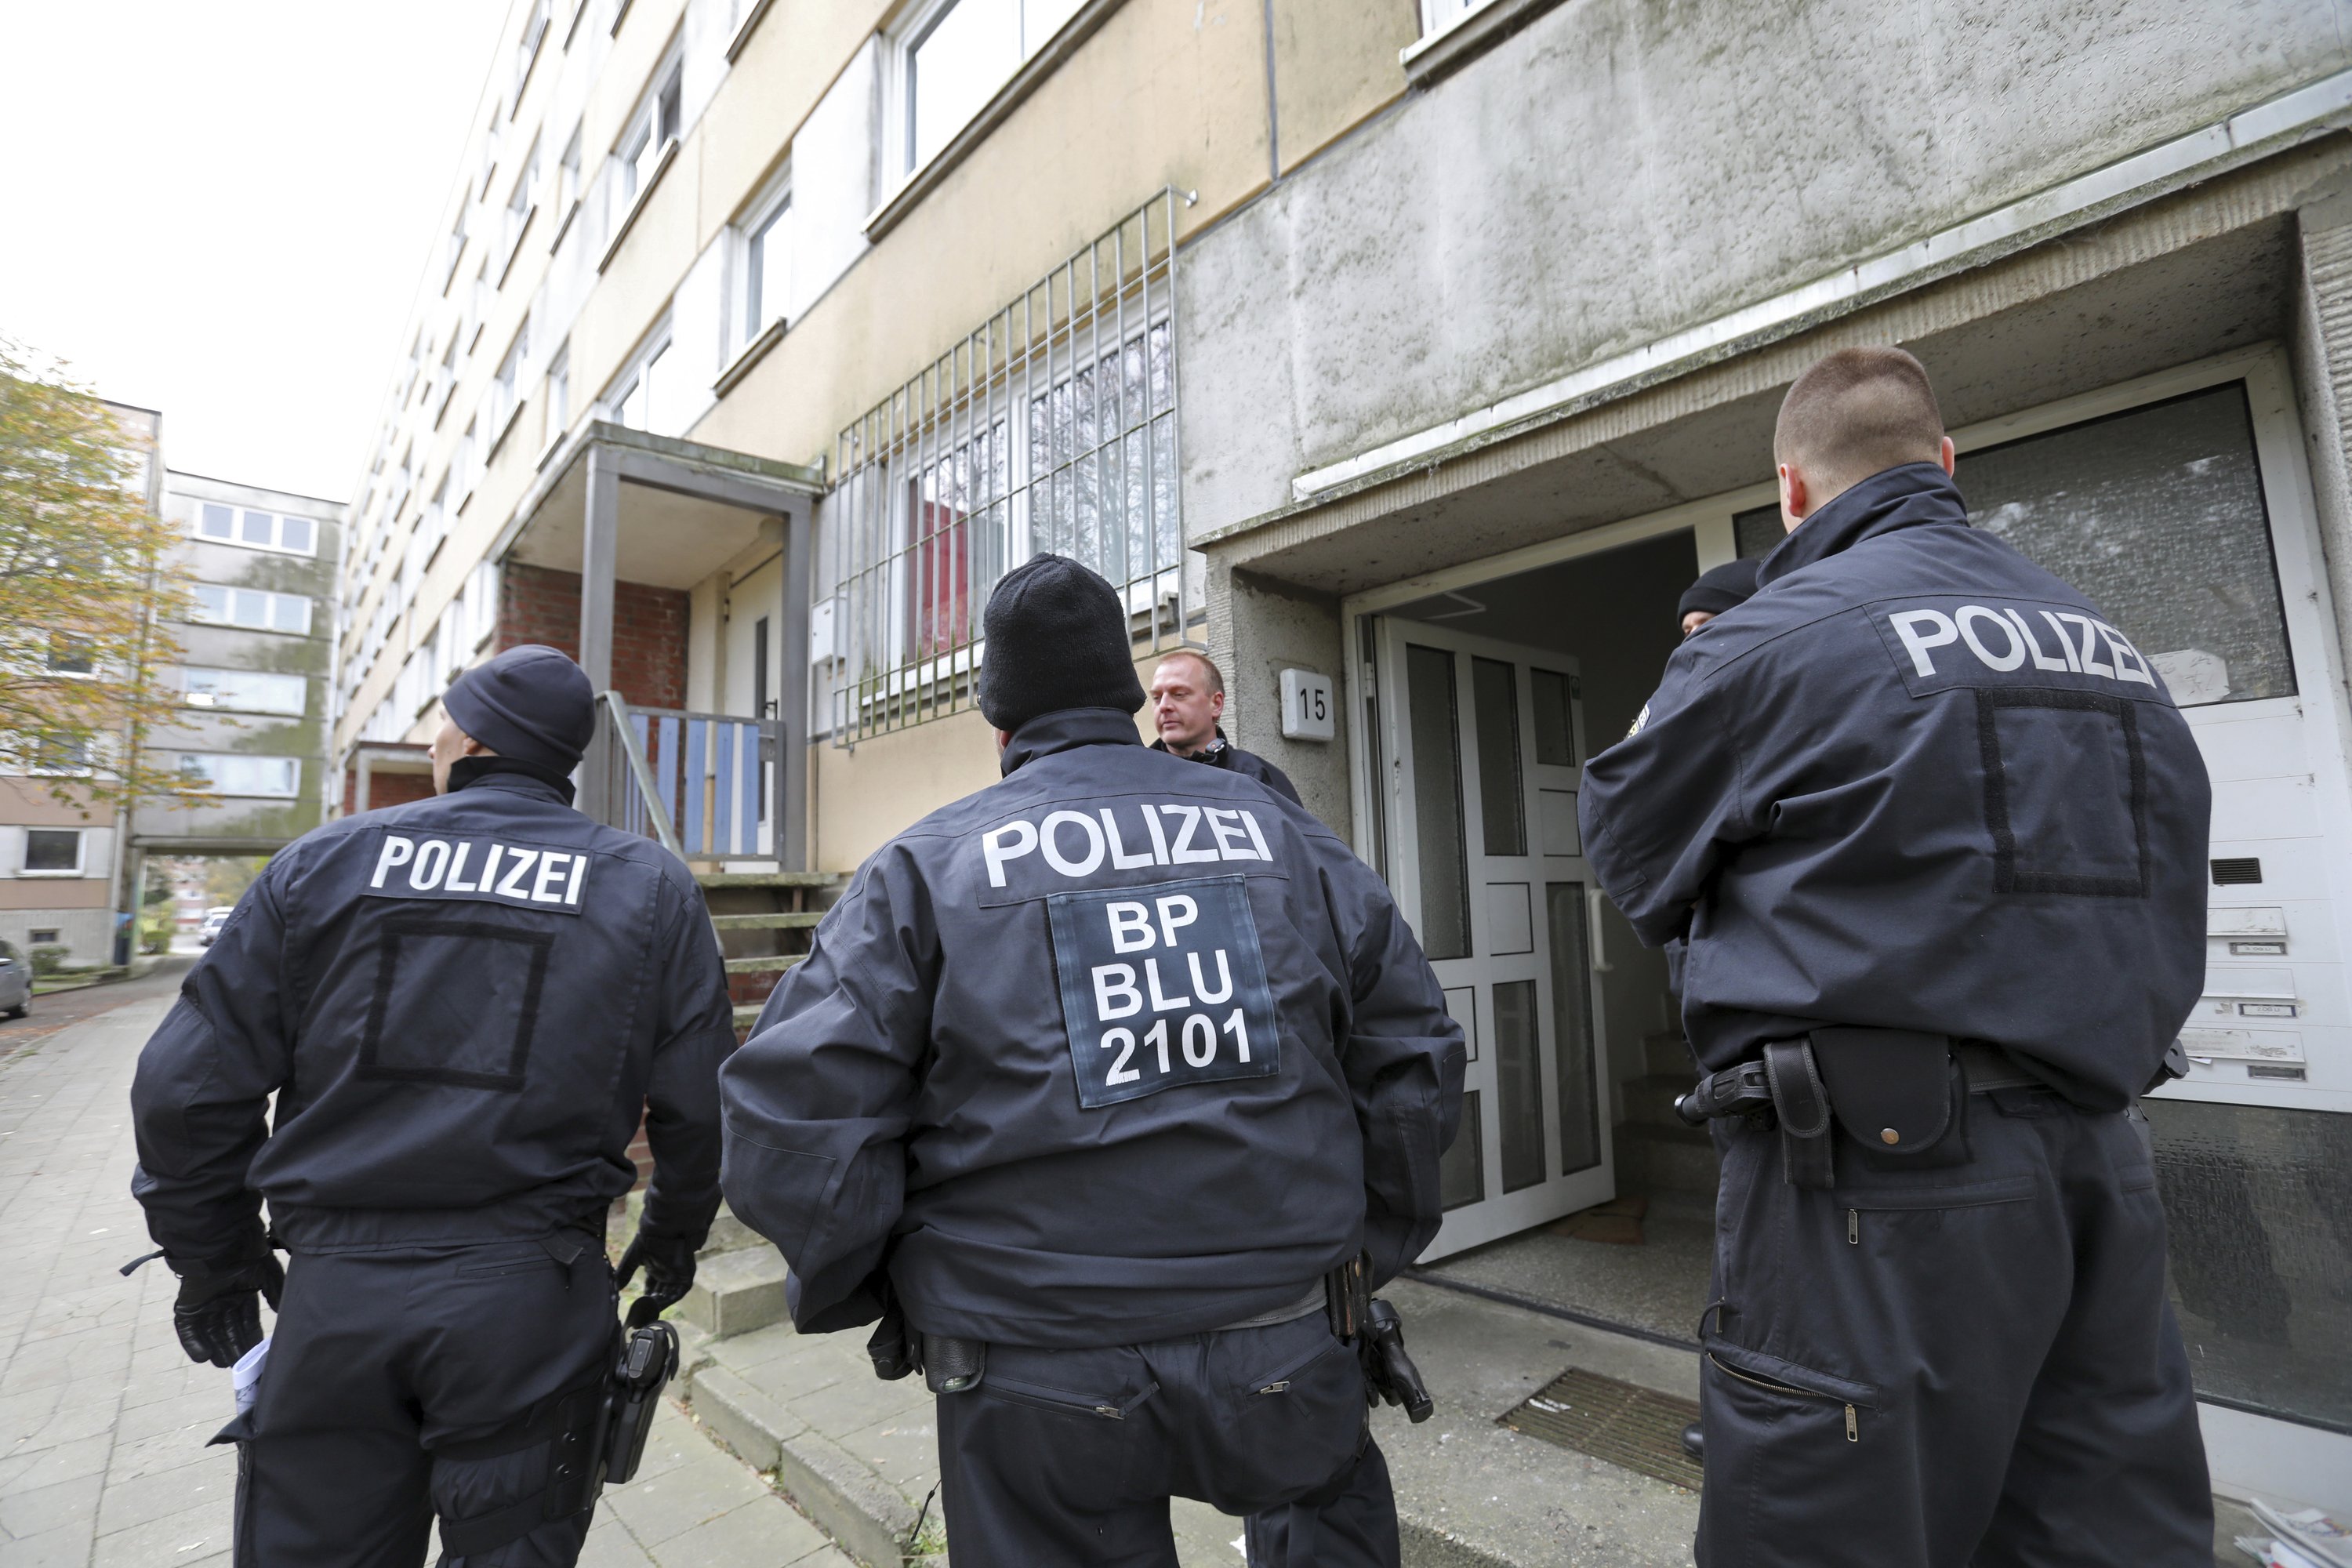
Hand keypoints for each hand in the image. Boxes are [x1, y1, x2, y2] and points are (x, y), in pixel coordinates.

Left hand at [171, 1253, 283, 1367]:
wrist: (220, 1241)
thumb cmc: (246, 1253)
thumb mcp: (268, 1272)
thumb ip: (275, 1291)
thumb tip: (281, 1311)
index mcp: (242, 1294)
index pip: (247, 1322)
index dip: (251, 1338)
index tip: (258, 1355)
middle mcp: (223, 1301)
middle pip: (229, 1331)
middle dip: (236, 1348)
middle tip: (242, 1366)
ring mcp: (205, 1304)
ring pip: (211, 1333)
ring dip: (217, 1349)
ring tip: (225, 1366)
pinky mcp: (188, 1306)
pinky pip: (188, 1330)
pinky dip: (194, 1344)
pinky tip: (204, 1358)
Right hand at [615, 1228, 697, 1328]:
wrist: (664, 1230)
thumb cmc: (649, 1240)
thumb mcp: (633, 1258)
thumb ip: (625, 1273)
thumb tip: (615, 1287)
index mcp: (657, 1266)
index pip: (652, 1286)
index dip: (646, 1295)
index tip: (638, 1305)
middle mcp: (667, 1271)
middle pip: (661, 1292)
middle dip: (652, 1302)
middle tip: (642, 1312)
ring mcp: (677, 1274)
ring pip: (668, 1294)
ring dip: (659, 1303)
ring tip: (647, 1311)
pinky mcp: (686, 1276)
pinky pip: (677, 1292)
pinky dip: (668, 1300)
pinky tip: (657, 1305)